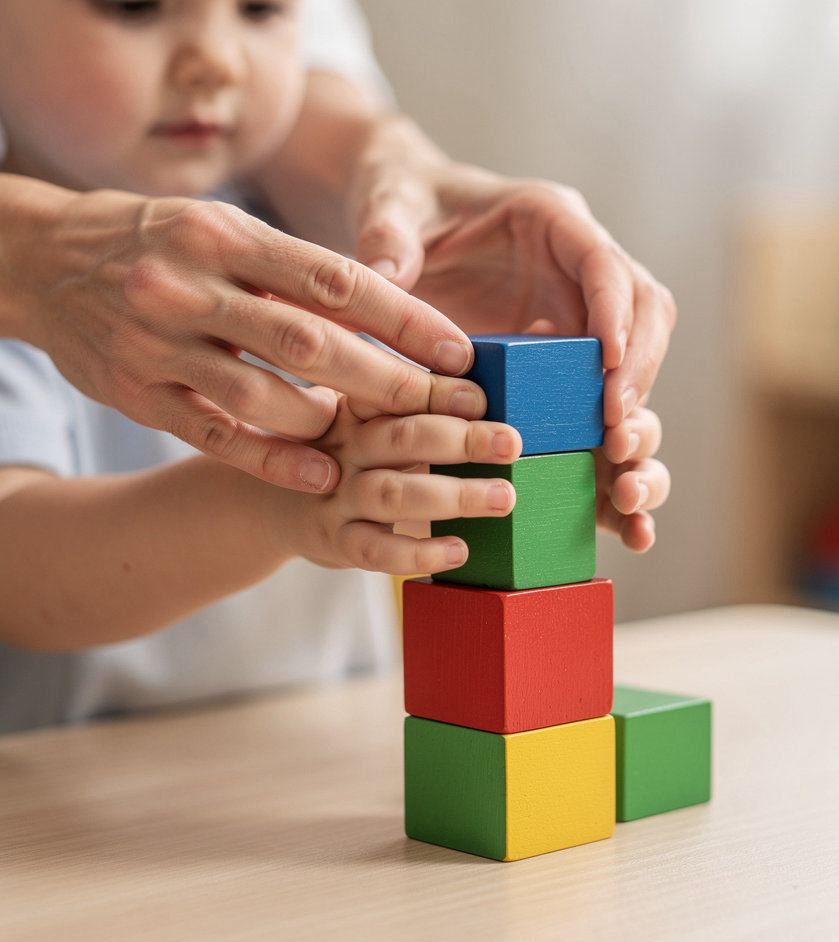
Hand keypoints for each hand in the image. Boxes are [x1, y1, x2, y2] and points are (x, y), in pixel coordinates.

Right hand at [2, 176, 484, 493]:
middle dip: (386, 380)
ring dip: (326, 421)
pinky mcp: (141, 393)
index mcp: (226, 235)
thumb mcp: (226, 233)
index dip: (404, 319)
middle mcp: (191, 285)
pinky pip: (216, 437)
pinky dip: (273, 460)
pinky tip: (318, 476)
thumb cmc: (162, 244)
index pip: (334, 279)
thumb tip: (388, 313)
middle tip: (446, 406)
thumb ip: (295, 272)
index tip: (458, 351)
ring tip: (363, 434)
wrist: (46, 258)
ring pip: (261, 394)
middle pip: (308, 340)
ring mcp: (161, 343)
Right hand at [264, 395, 523, 574]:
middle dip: (460, 438)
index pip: (399, 390)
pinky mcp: (335, 540)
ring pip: (394, 494)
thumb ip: (455, 378)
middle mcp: (346, 443)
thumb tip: (543, 326)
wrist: (270, 502)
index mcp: (359, 402)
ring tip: (503, 497)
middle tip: (510, 443)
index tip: (483, 396)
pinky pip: (376, 550)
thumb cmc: (353, 447)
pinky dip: (419, 552)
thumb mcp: (383, 406)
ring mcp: (337, 494)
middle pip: (402, 436)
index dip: (441, 392)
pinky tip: (459, 550)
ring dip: (453, 496)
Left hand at [341, 120, 675, 547]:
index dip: (617, 314)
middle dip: (639, 379)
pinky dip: (619, 457)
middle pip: (645, 320)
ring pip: (638, 370)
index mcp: (553, 221)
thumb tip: (382, 272)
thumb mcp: (389, 207)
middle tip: (616, 433)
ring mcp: (580, 321)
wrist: (407, 222)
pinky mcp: (568, 365)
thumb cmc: (406, 202)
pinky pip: (606, 409)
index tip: (609, 367)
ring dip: (639, 425)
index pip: (605, 265)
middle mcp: (581, 273)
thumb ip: (388, 234)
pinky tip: (623, 512)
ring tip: (625, 481)